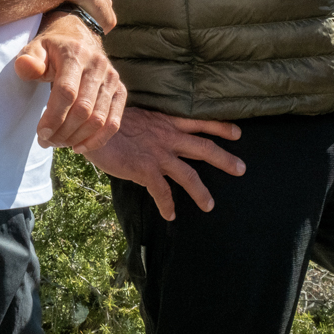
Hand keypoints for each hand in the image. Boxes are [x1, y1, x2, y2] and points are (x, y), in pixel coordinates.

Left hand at [15, 12, 125, 152]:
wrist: (79, 36)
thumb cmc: (52, 49)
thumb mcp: (36, 48)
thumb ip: (29, 60)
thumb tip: (26, 67)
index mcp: (76, 54)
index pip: (66, 92)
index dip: (54, 117)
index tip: (41, 133)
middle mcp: (98, 65)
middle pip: (83, 109)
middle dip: (63, 132)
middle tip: (46, 141)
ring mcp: (112, 78)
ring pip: (99, 119)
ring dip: (77, 138)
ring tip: (59, 143)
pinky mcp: (120, 90)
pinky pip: (114, 122)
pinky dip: (98, 140)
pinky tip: (79, 147)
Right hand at [80, 106, 244, 221]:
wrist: (91, 127)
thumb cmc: (110, 122)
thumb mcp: (138, 118)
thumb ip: (152, 127)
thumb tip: (155, 134)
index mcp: (167, 122)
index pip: (200, 122)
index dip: (220, 127)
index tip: (238, 132)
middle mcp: (168, 137)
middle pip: (204, 148)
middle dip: (224, 159)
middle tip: (242, 169)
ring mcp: (158, 154)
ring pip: (188, 174)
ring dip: (201, 191)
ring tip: (210, 205)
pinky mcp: (144, 170)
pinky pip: (162, 191)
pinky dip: (167, 205)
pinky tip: (171, 215)